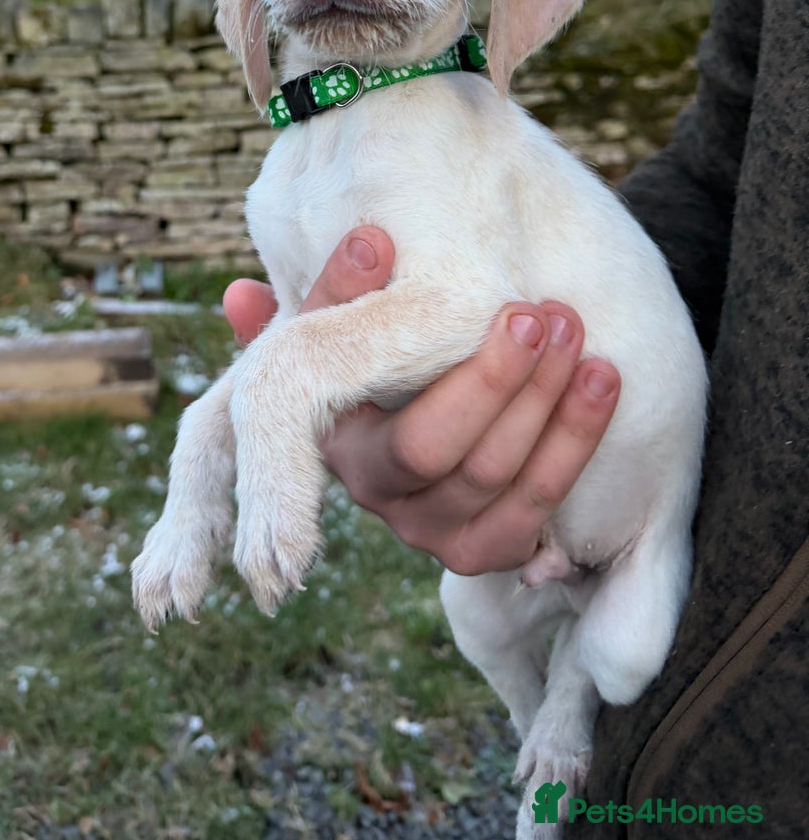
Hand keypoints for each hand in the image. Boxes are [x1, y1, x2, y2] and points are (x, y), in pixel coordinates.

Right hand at [222, 228, 620, 575]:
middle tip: (539, 312)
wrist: (427, 409)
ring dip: (548, 406)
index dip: (406, 362)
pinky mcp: (483, 551)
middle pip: (439, 453)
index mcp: (335, 442)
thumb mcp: (343, 326)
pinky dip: (574, 445)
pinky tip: (603, 382)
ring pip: (498, 480)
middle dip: (496, 380)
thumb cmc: (383, 355)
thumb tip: (237, 293)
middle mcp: (377, 497)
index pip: (368, 411)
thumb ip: (315, 305)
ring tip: (578, 332)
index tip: (436, 288)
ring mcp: (431, 532)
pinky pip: (535, 511)